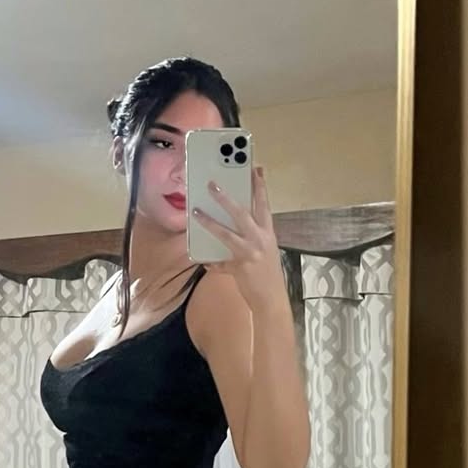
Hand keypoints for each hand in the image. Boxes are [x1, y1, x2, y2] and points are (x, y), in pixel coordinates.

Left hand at [192, 166, 285, 312]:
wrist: (272, 298)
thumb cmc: (268, 273)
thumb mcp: (265, 250)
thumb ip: (251, 237)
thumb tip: (233, 226)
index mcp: (268, 233)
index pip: (264, 205)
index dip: (259, 186)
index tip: (255, 169)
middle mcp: (260, 240)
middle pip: (242, 213)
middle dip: (226, 198)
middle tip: (212, 184)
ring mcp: (249, 253)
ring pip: (226, 233)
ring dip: (209, 221)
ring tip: (195, 211)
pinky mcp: (239, 267)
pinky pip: (219, 263)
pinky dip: (210, 262)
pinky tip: (199, 258)